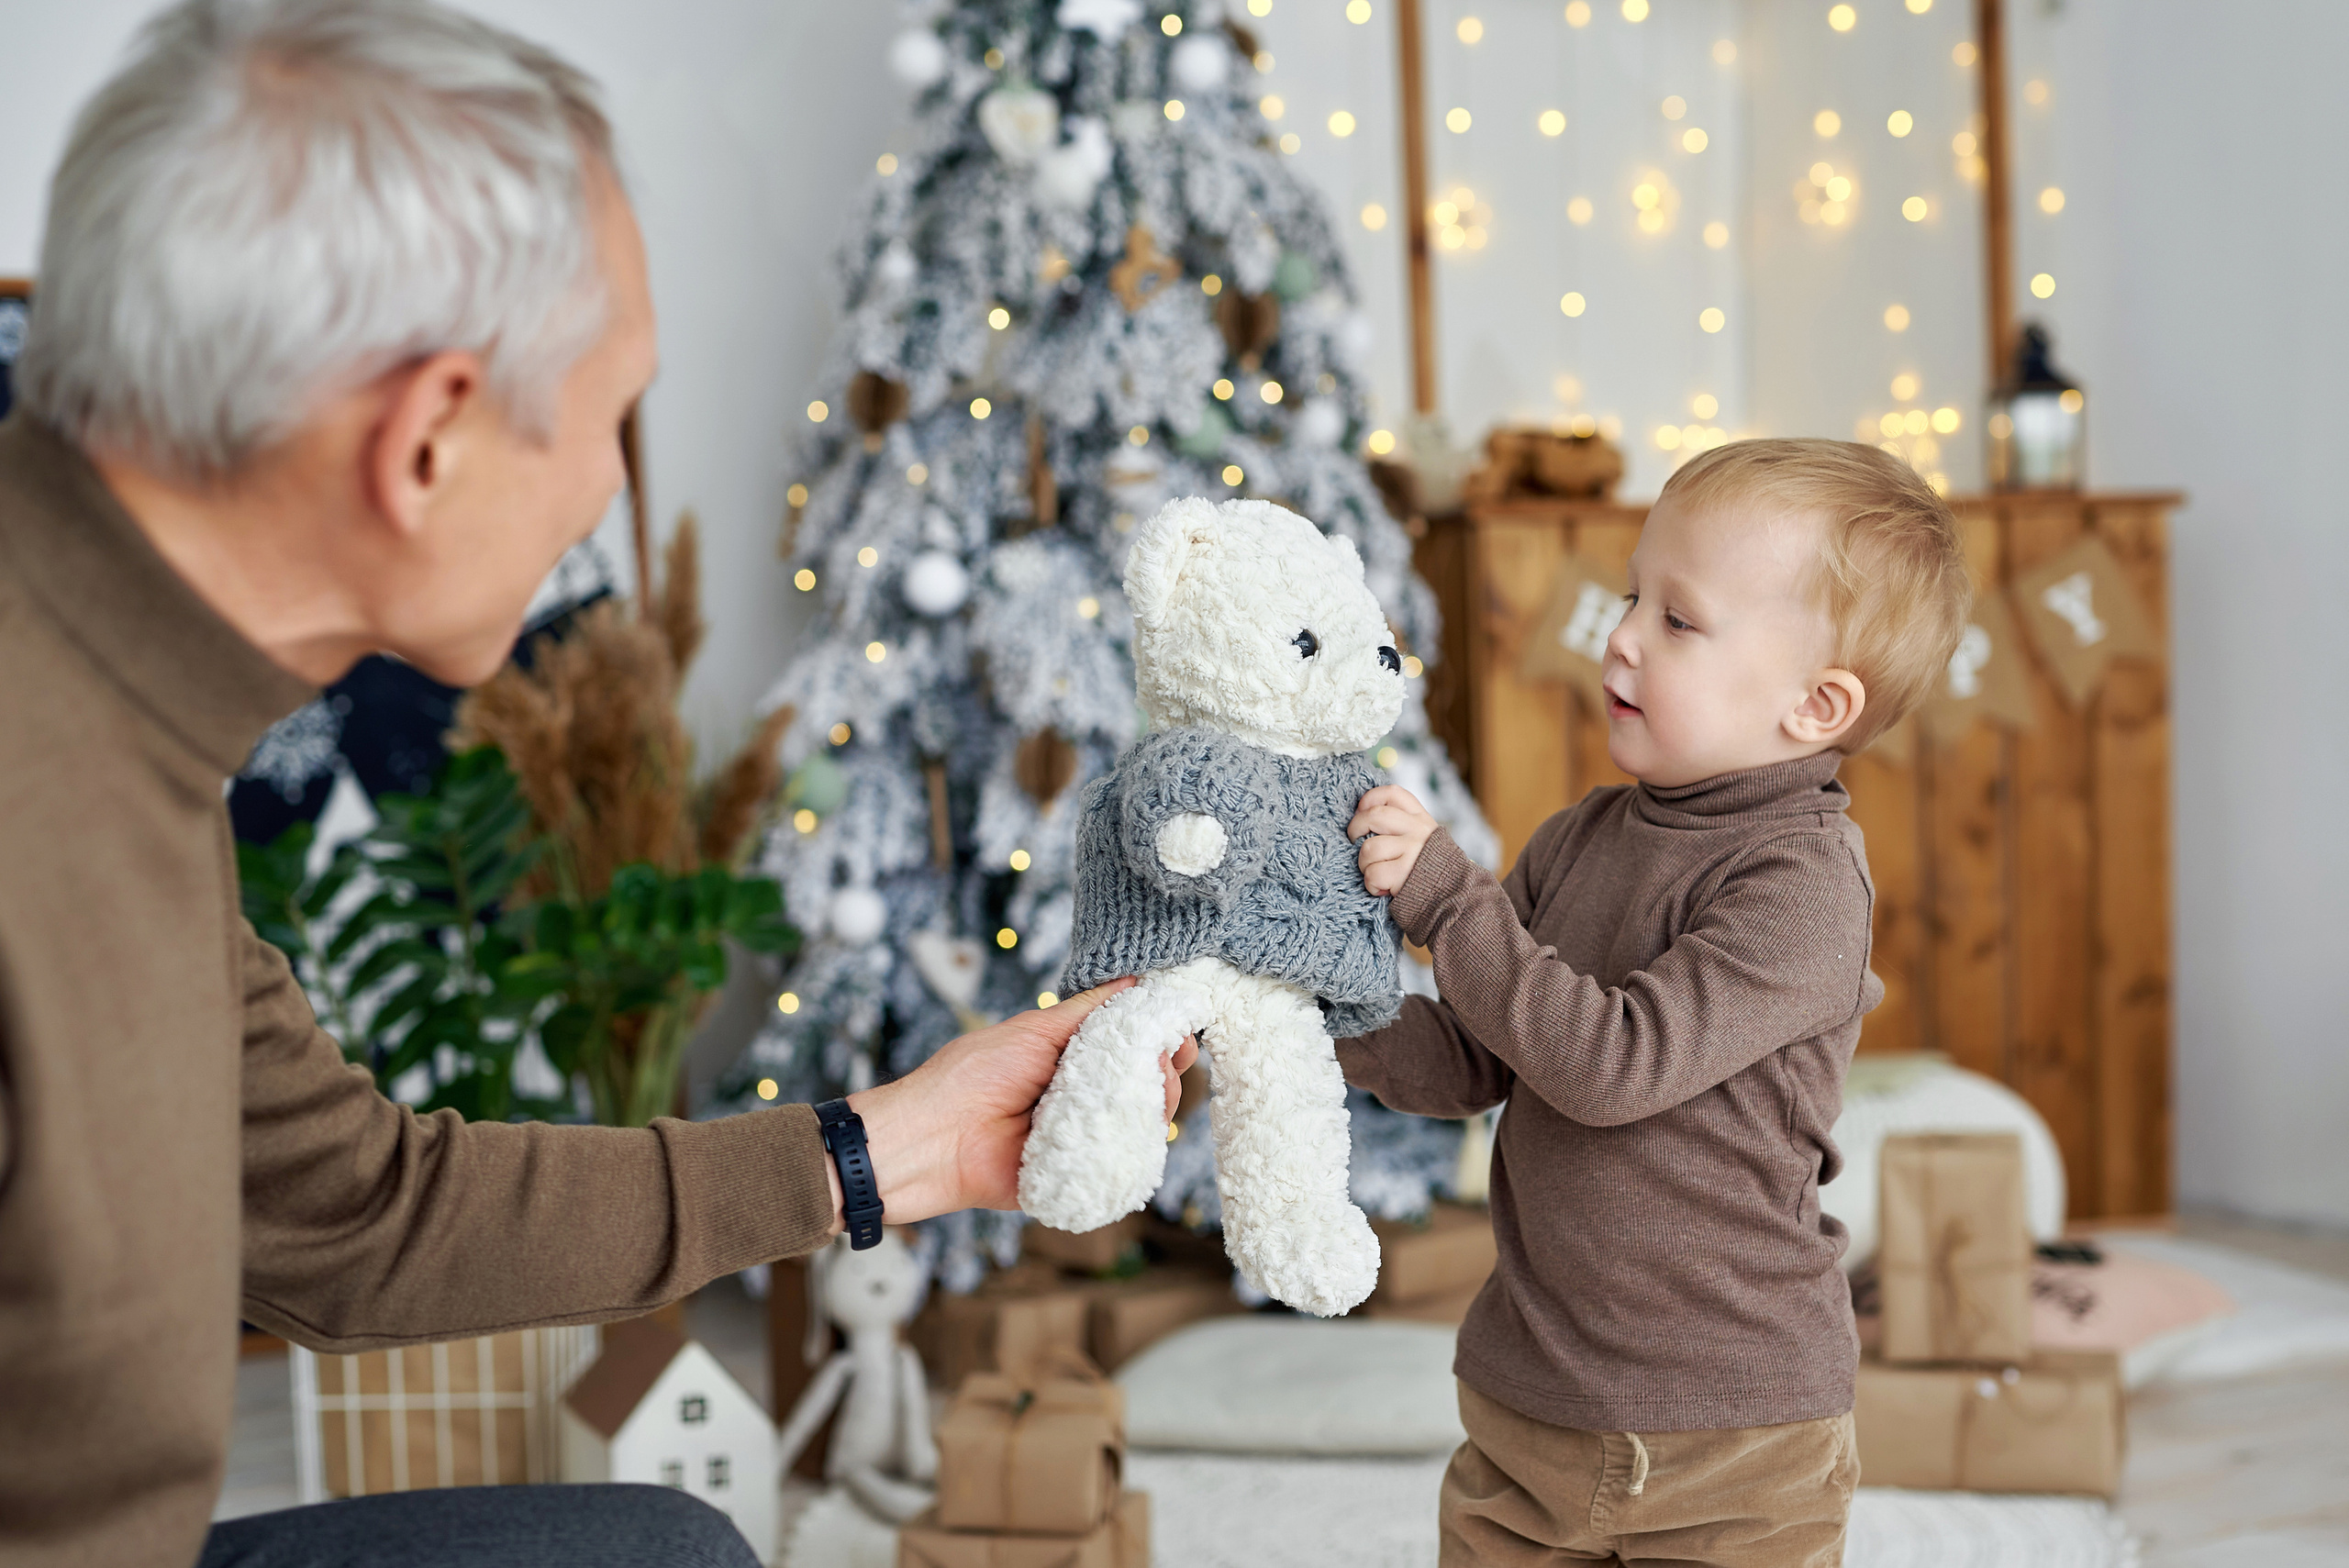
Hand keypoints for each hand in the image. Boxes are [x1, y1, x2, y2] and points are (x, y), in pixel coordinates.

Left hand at [826, 980, 1197, 1229]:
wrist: (929, 1142)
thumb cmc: (971, 1076)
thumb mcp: (1034, 1031)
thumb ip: (1088, 1011)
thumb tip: (1136, 981)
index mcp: (1070, 1057)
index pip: (1130, 1045)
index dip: (1160, 1039)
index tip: (1180, 1034)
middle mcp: (1079, 1095)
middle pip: (1145, 1084)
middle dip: (1163, 1074)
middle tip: (1164, 1067)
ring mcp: (1080, 1136)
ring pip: (1138, 1125)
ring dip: (1153, 1110)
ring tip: (1148, 1098)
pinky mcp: (1075, 1174)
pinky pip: (1117, 1167)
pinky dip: (1133, 1155)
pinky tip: (1141, 1139)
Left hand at [1348, 784, 1438, 896]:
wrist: (1453, 896)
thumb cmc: (1428, 867)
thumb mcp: (1423, 838)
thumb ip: (1401, 824)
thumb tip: (1362, 815)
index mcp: (1421, 818)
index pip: (1392, 793)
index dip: (1370, 799)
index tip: (1361, 812)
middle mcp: (1418, 830)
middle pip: (1374, 815)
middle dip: (1355, 828)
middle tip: (1354, 841)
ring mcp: (1413, 850)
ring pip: (1369, 848)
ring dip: (1364, 864)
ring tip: (1374, 871)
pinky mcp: (1405, 873)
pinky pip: (1373, 873)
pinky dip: (1371, 884)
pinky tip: (1381, 888)